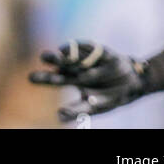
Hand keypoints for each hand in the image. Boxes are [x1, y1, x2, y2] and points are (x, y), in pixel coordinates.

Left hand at [29, 40, 147, 121]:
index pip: (55, 78)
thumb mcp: (96, 107)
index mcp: (73, 79)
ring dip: (60, 55)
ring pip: (72, 54)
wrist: (133, 82)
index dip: (43, 77)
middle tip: (37, 61)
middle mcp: (77, 66)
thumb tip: (60, 116)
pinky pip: (89, 47)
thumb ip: (79, 111)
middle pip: (60, 63)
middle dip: (50, 61)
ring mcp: (88, 59)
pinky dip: (79, 48)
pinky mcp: (100, 52)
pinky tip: (66, 50)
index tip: (30, 77)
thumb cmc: (111, 96)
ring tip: (48, 56)